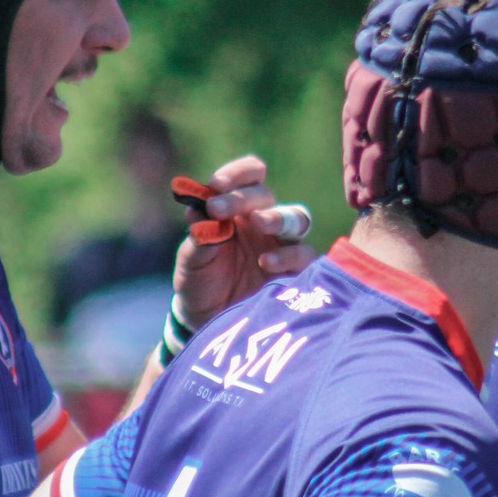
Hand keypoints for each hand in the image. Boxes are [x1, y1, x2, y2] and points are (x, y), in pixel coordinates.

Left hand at [173, 153, 315, 330]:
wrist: (207, 322)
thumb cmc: (200, 282)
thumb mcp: (192, 260)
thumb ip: (199, 235)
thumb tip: (198, 210)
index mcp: (239, 208)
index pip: (249, 175)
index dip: (237, 174)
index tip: (215, 185)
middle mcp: (264, 221)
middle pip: (267, 196)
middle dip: (243, 199)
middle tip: (218, 209)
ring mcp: (283, 246)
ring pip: (297, 219)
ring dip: (278, 218)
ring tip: (258, 223)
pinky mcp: (295, 273)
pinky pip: (305, 256)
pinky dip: (288, 255)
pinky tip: (266, 263)